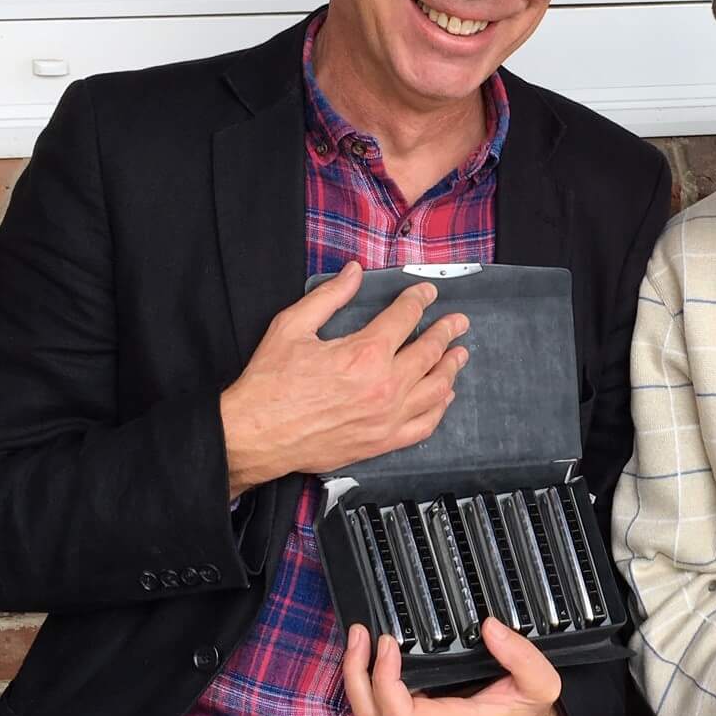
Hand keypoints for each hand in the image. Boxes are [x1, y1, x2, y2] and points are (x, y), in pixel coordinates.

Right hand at [218, 264, 467, 496]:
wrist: (256, 435)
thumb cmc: (270, 385)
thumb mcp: (293, 326)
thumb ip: (329, 297)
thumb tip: (353, 273)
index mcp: (364, 353)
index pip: (405, 318)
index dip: (418, 300)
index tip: (426, 292)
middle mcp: (384, 386)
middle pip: (429, 352)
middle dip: (447, 331)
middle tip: (458, 322)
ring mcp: (386, 418)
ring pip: (435, 389)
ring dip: (450, 368)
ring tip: (459, 354)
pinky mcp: (381, 442)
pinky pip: (424, 426)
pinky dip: (439, 408)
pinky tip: (444, 397)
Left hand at [341, 619, 564, 715]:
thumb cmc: (530, 713)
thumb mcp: (541, 683)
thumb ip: (520, 655)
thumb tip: (489, 627)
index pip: (400, 714)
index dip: (384, 679)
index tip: (388, 643)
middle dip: (357, 674)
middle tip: (361, 635)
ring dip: (358, 679)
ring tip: (360, 642)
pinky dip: (370, 688)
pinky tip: (372, 662)